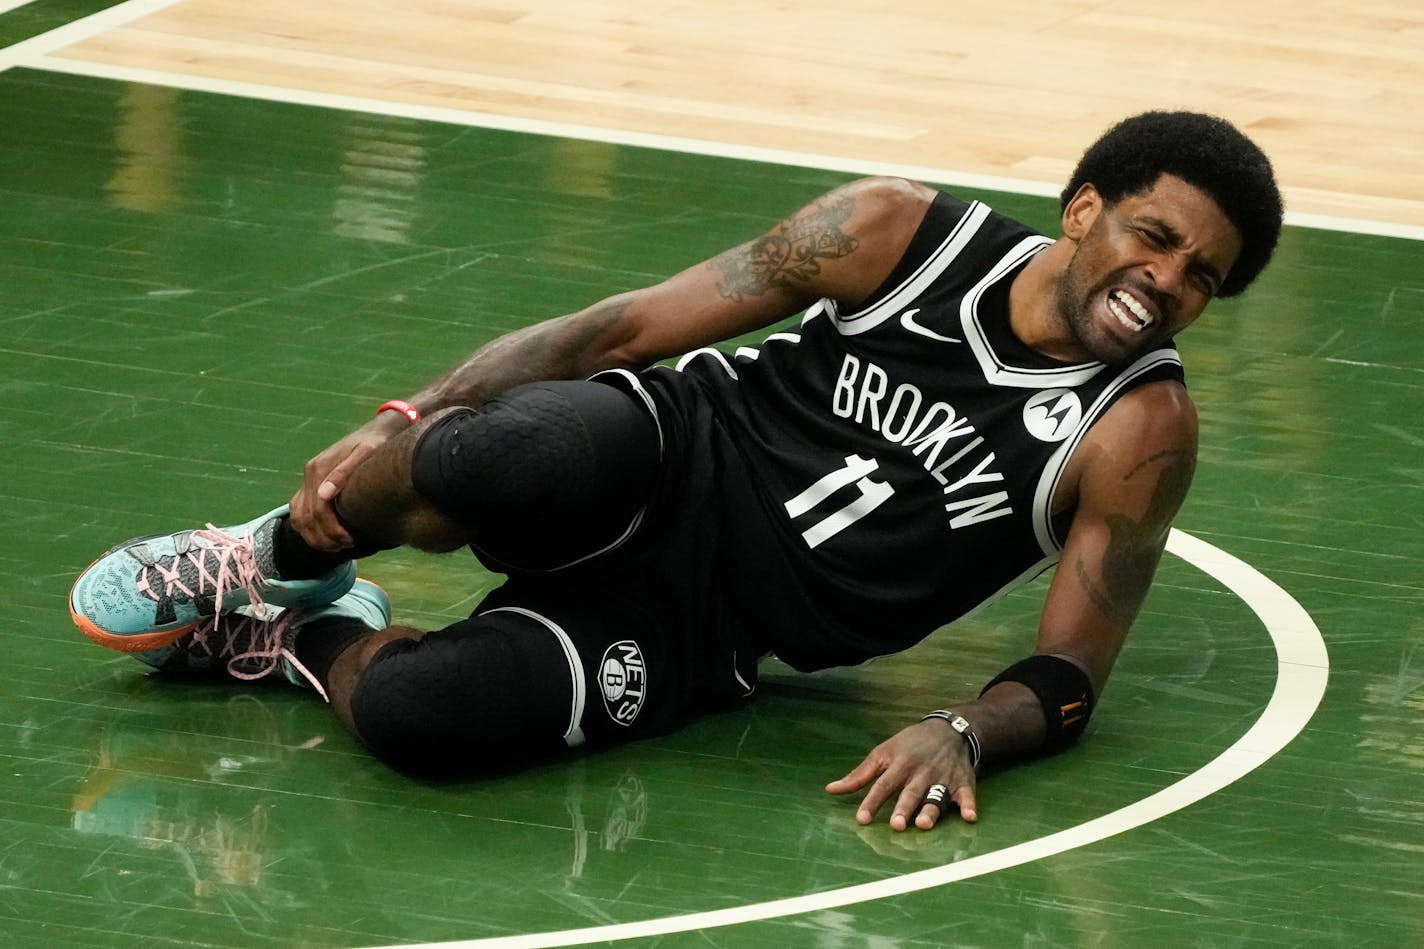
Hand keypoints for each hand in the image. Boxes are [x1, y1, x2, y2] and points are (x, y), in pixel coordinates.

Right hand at [289, 415, 403, 550]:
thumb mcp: (366, 453)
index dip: (331, 530)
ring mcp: (308, 478)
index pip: (317, 509)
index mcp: (319, 468)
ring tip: (336, 546)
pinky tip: (324, 537)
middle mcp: (309, 473)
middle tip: (346, 546)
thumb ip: (344, 472)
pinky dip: (307, 527)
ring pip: (298, 516)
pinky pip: (299, 510)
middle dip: (324, 537)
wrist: (377, 431)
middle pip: (306, 516)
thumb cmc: (376, 444)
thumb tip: (324, 495)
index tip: (350, 541)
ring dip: (314, 536)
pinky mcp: (312, 482)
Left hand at [825, 719, 978, 829]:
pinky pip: (966, 795)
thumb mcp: (883, 752)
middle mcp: (921, 772)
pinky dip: (969, 805)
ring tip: (923, 824)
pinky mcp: (962, 783)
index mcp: (899, 764)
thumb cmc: (910, 744)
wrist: (948, 729)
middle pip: (910, 792)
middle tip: (895, 825)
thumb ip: (859, 774)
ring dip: (931, 809)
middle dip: (903, 808)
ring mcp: (942, 777)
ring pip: (936, 796)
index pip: (883, 785)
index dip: (872, 802)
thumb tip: (830, 789)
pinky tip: (970, 816)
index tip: (861, 819)